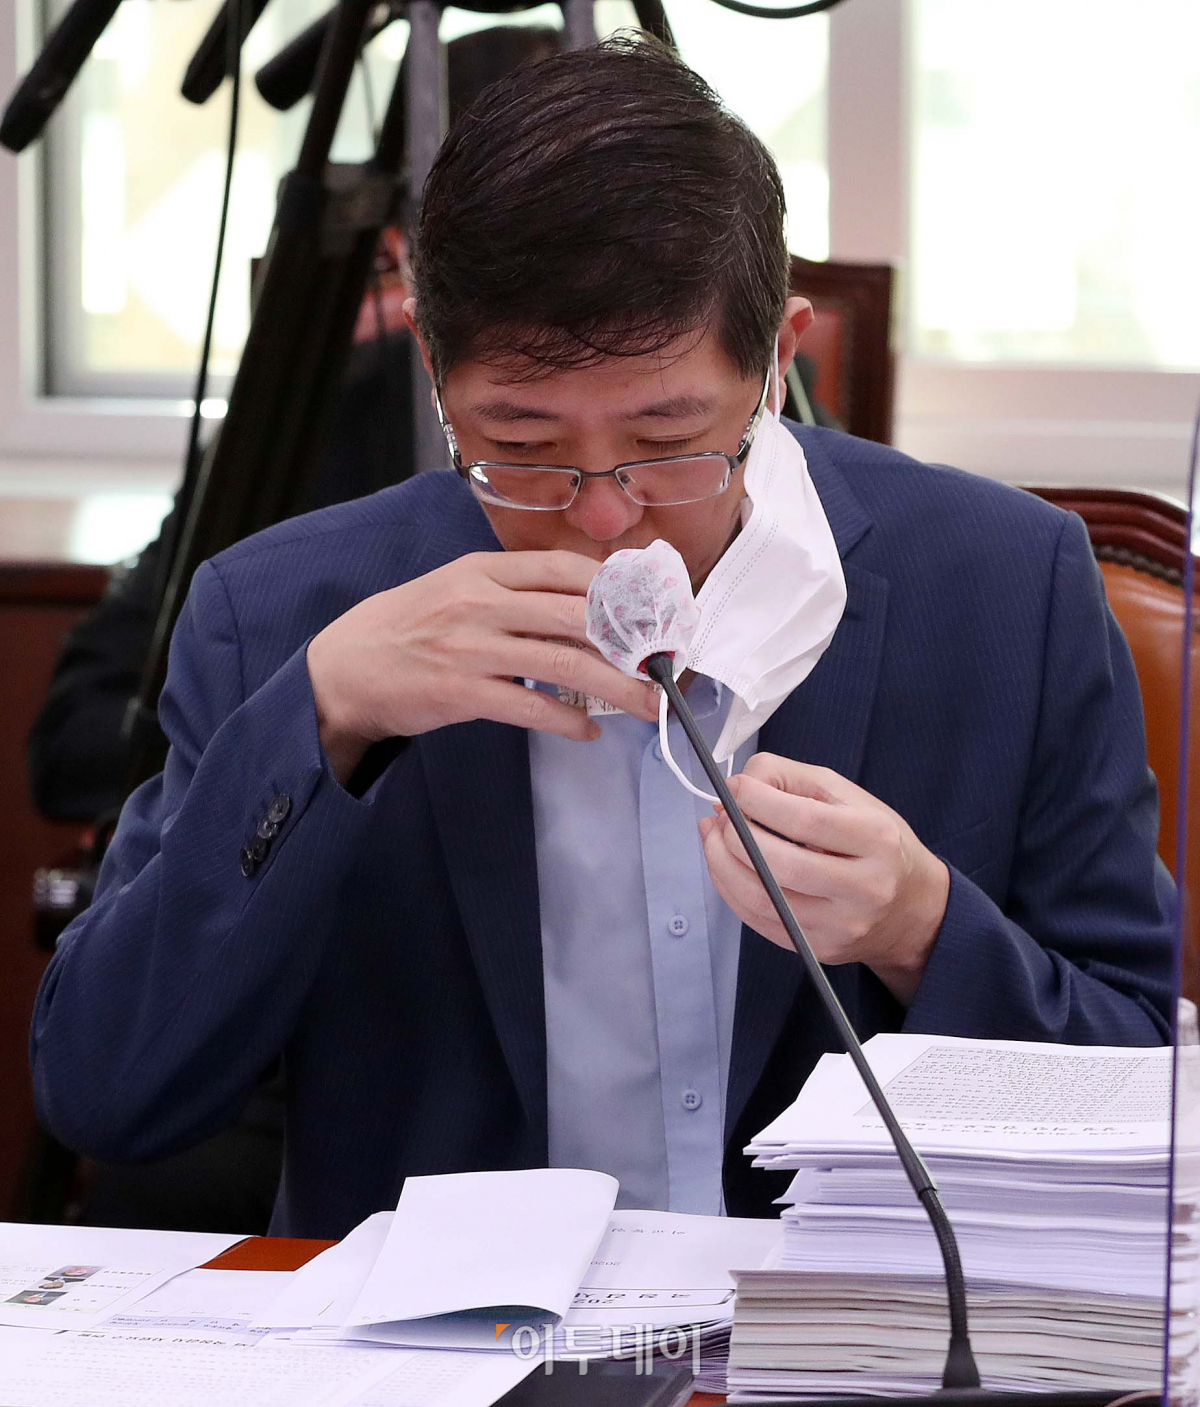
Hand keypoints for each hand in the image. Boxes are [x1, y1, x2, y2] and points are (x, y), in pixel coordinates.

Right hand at [306, 549, 659, 782]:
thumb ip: (514, 592)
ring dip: (616, 687)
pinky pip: (530, 708)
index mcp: (483, 570)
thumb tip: (586, 607)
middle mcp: (481, 602)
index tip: (652, 609)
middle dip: (631, 642)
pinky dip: (567, 721)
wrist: (344, 668)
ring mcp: (471, 647)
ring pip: (563, 662)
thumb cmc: (408, 627)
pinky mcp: (461, 693)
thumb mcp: (457, 588)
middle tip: (665, 664)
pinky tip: (588, 731)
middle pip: (576, 615)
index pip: (566, 568)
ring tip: (646, 704)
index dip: (618, 587)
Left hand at [698, 753, 949, 1004]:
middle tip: (718, 817)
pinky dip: (731, 890)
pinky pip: (759, 921)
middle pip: (779, 864)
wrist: (911, 907)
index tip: (734, 788)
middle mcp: (864, 887)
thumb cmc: (875, 842)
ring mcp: (841, 925)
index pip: (805, 819)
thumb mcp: (848, 796)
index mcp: (876, 838)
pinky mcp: (818, 948)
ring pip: (762, 898)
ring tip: (713, 838)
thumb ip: (792, 780)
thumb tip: (737, 789)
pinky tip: (725, 866)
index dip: (757, 801)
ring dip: (722, 865)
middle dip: (733, 836)